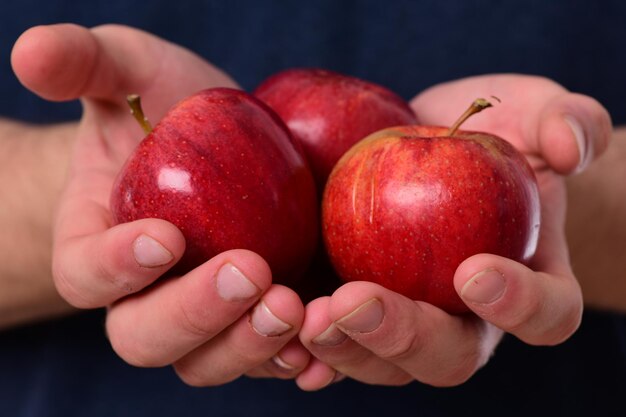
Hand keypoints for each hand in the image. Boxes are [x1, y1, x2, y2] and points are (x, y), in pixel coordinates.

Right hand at [11, 24, 309, 384]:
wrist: (215, 145)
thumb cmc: (162, 109)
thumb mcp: (130, 71)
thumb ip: (86, 63)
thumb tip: (30, 52)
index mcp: (97, 247)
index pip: (85, 275)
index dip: (115, 267)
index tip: (165, 237)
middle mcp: (143, 297)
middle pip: (147, 337)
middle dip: (196, 315)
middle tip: (250, 272)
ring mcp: (202, 318)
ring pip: (208, 362)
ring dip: (249, 346)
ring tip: (293, 307)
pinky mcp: (252, 321)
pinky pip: (267, 359)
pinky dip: (296, 359)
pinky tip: (327, 342)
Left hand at [296, 74, 611, 389]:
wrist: (437, 146)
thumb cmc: (494, 133)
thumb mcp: (536, 112)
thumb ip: (566, 122)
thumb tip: (570, 149)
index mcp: (529, 283)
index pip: (544, 314)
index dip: (517, 304)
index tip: (473, 270)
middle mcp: (469, 318)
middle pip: (448, 355)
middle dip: (401, 337)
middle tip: (353, 303)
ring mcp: (412, 321)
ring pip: (386, 364)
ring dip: (344, 348)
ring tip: (305, 316)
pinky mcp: (361, 309)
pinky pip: (338, 343)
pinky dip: (307, 347)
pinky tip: (279, 331)